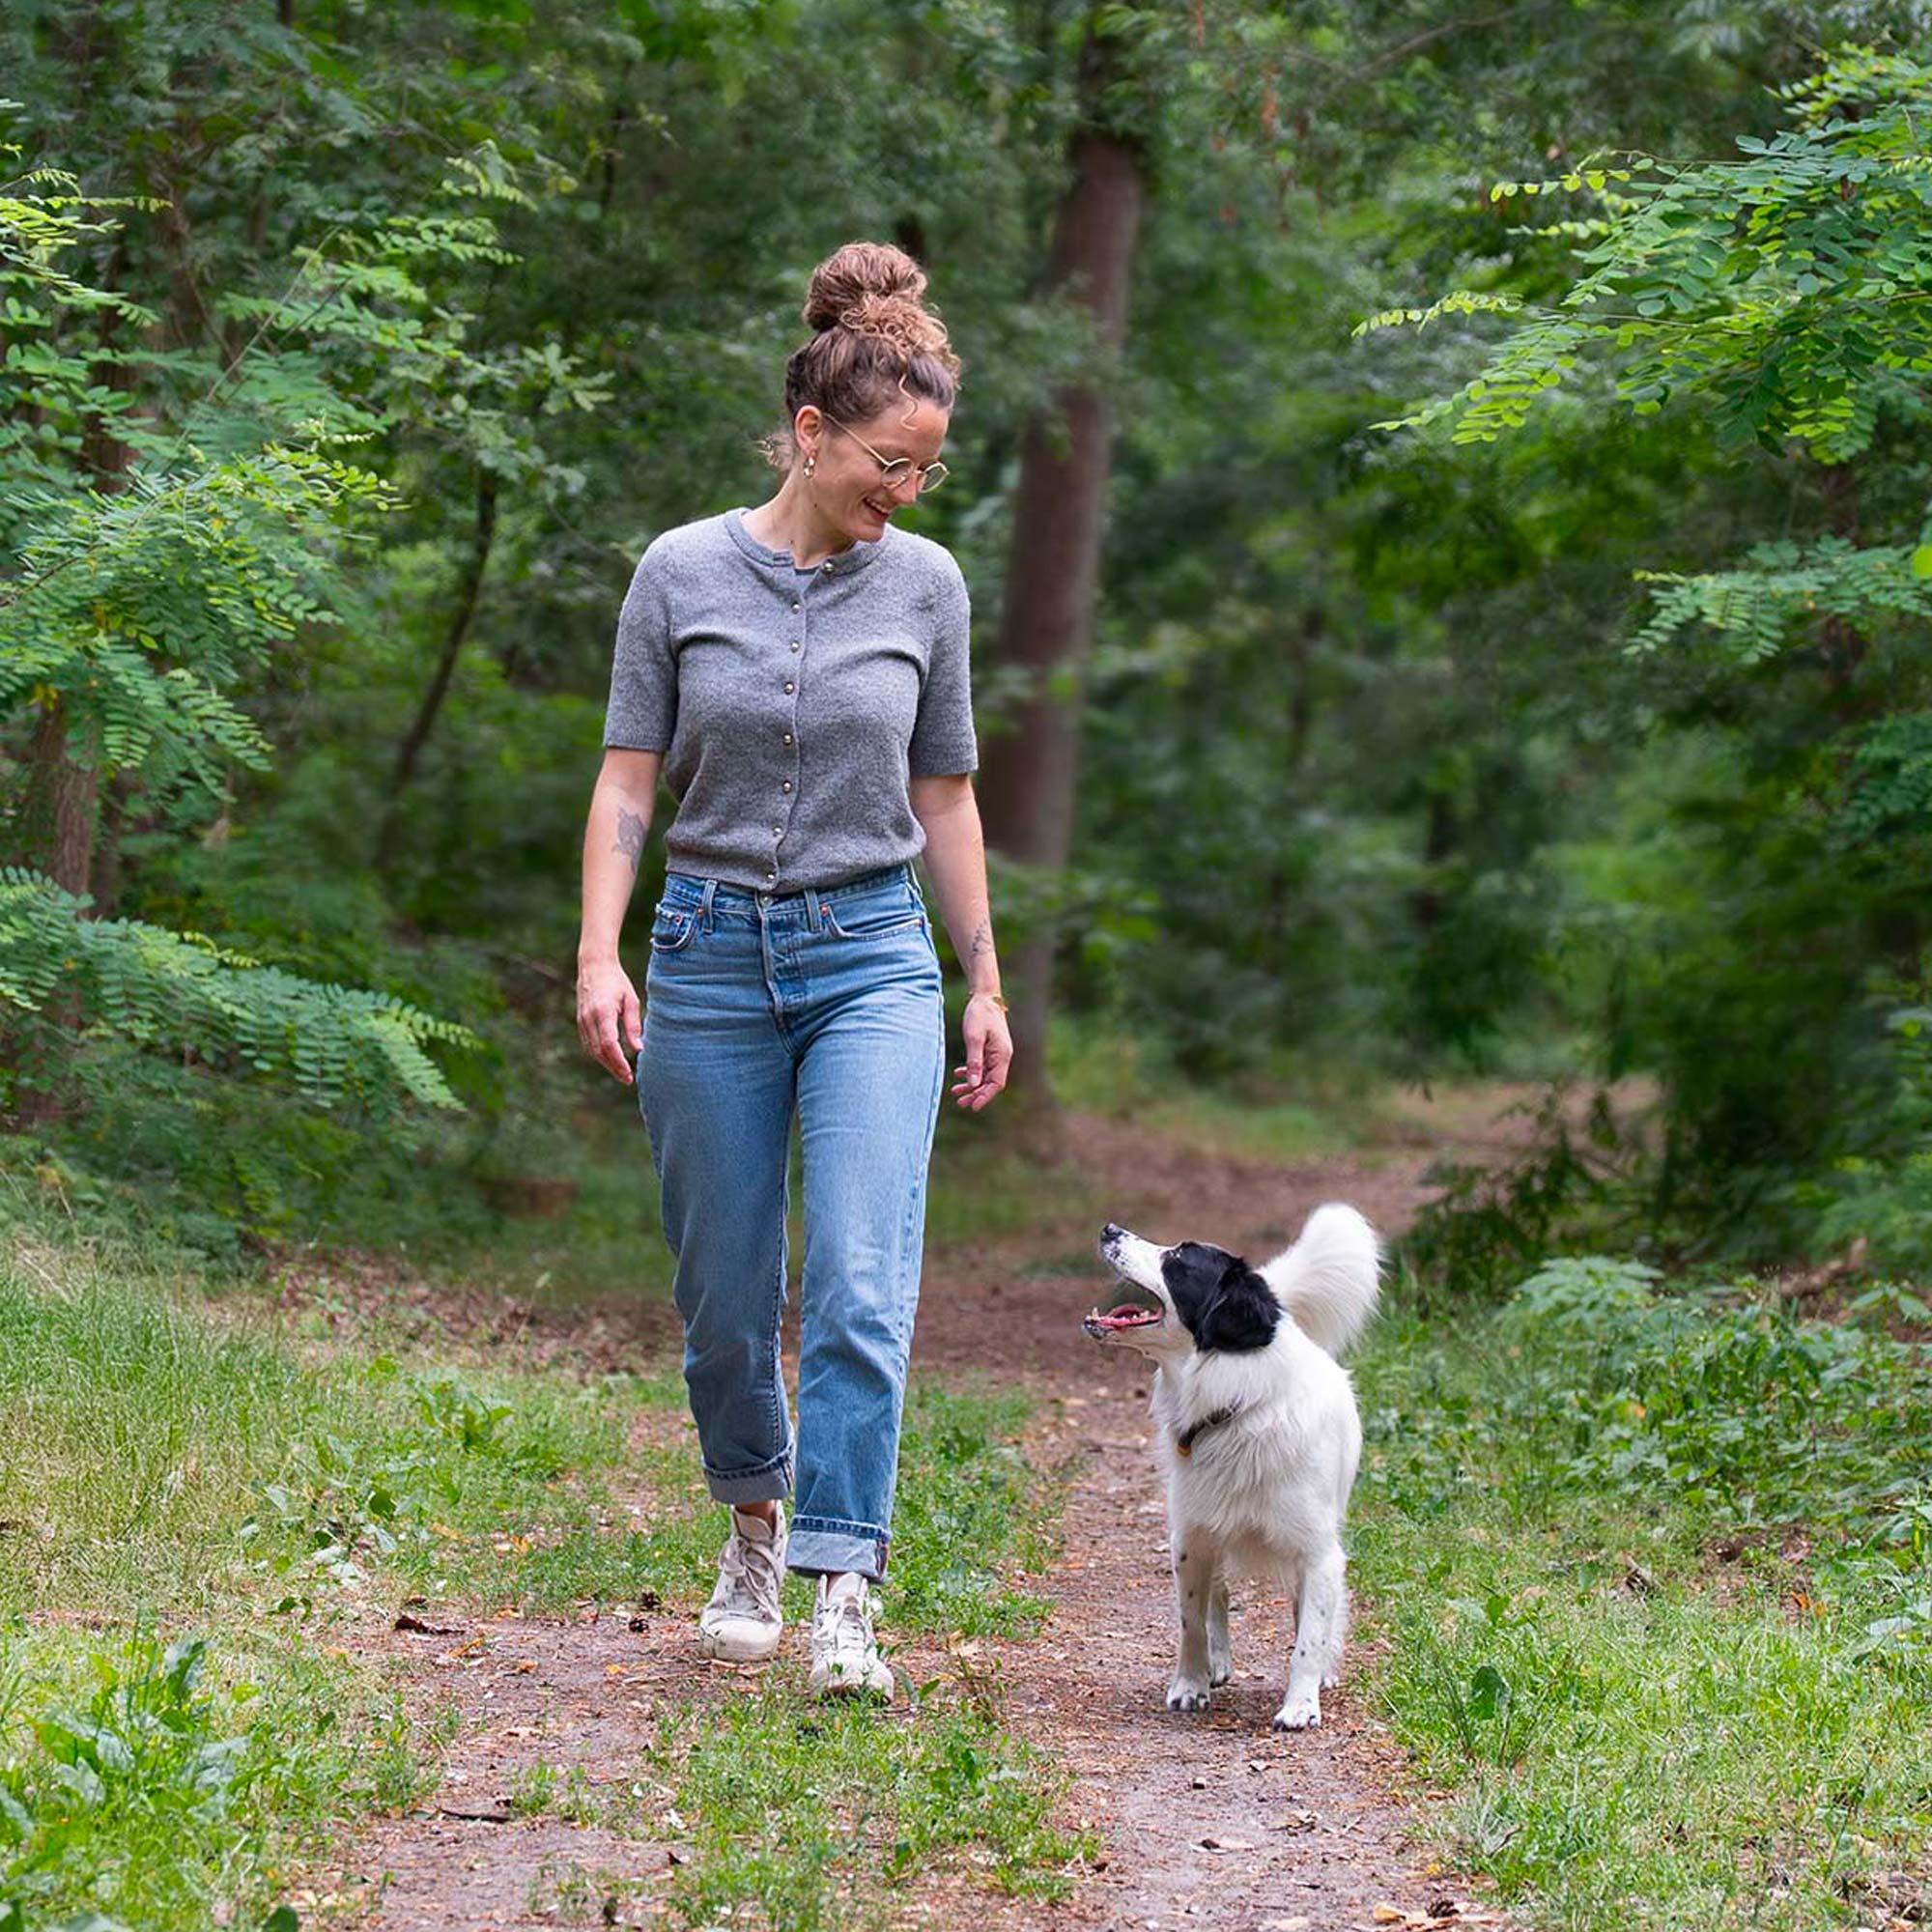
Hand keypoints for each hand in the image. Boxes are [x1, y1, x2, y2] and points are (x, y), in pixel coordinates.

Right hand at [577, 957, 642, 1084]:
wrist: (594, 967)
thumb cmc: (616, 982)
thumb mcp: (631, 1000)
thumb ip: (633, 1025)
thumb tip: (638, 1049)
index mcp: (603, 1012)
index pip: (609, 1044)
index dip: (619, 1062)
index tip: (629, 1074)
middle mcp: (589, 1019)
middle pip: (600, 1051)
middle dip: (614, 1068)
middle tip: (628, 1079)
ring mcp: (582, 1021)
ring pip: (592, 1050)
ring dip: (606, 1064)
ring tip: (621, 1073)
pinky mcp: (580, 1022)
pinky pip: (588, 1044)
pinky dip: (599, 1055)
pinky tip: (610, 1060)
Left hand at [952, 991, 1012, 1110]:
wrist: (985, 996)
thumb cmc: (980, 1014)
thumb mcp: (974, 1038)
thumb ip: (974, 1061)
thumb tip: (974, 1084)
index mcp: (1002, 1055)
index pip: (996, 1083)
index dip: (985, 1096)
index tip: (973, 1107)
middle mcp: (1002, 1056)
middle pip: (991, 1083)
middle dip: (976, 1094)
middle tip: (960, 1103)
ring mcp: (997, 1053)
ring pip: (985, 1075)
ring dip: (972, 1085)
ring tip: (956, 1092)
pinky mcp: (990, 1048)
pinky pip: (982, 1066)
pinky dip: (971, 1072)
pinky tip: (958, 1074)